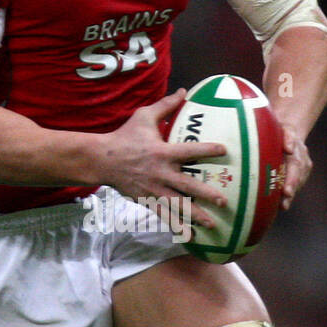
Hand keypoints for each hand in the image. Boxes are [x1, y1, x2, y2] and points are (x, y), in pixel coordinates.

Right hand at [99, 89, 227, 227]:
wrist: (101, 160)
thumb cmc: (124, 136)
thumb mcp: (143, 117)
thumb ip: (165, 106)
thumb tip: (184, 91)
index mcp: (161, 152)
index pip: (188, 150)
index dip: (206, 149)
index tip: (224, 150)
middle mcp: (159, 173)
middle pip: (186, 186)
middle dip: (205, 194)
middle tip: (224, 201)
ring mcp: (152, 189)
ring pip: (177, 205)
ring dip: (195, 215)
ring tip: (213, 223)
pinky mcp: (146, 200)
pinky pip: (163, 215)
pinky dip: (176, 225)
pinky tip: (190, 234)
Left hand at [278, 124, 311, 209]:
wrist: (289, 132)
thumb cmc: (282, 130)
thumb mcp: (284, 128)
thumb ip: (287, 136)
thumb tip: (288, 148)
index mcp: (297, 149)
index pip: (296, 166)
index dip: (292, 180)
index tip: (287, 191)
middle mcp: (303, 160)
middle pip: (298, 177)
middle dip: (291, 190)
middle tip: (284, 203)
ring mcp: (303, 167)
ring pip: (298, 183)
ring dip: (291, 195)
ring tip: (283, 205)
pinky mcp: (301, 173)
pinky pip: (296, 184)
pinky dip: (290, 194)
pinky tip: (283, 203)